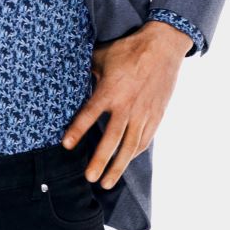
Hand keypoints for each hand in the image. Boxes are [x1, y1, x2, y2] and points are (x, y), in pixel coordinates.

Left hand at [61, 20, 190, 187]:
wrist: (163, 47)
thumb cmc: (129, 50)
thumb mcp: (103, 57)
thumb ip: (86, 71)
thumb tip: (68, 78)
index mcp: (110, 91)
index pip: (89, 114)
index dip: (77, 130)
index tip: (66, 145)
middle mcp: (127, 106)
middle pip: (112, 140)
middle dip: (100, 161)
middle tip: (89, 178)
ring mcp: (143, 114)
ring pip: (129, 146)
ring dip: (118, 167)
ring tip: (106, 183)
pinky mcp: (155, 116)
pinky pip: (143, 141)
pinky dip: (132, 154)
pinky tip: (124, 164)